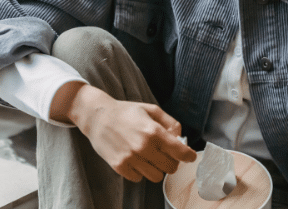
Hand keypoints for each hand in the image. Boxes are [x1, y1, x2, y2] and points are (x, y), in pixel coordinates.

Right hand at [66, 84, 196, 182]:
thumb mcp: (150, 109)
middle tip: (165, 153)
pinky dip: (140, 171)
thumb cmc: (125, 111)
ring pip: (156, 176)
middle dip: (171, 161)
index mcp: (153, 131)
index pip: (180, 152)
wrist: (97, 117)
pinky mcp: (120, 166)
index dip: (189, 156)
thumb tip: (180, 137)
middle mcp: (143, 146)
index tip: (190, 156)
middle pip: (170, 167)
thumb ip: (169, 122)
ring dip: (156, 168)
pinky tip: (136, 159)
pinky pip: (139, 178)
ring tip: (149, 156)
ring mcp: (131, 158)